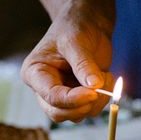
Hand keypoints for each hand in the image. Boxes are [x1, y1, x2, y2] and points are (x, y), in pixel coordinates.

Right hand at [21, 0, 112, 121]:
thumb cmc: (75, 26)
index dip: (72, 99)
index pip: (50, 96)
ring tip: (105, 76)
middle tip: (99, 91)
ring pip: (76, 116)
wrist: (88, 23)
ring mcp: (62, 95)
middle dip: (81, 106)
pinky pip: (89, 110)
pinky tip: (106, 78)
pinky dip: (102, 100)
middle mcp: (44, 88)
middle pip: (58, 113)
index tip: (93, 92)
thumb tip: (94, 86)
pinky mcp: (78, 97)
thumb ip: (84, 64)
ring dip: (95, 102)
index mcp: (35, 73)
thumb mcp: (76, 41)